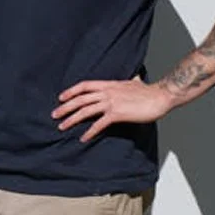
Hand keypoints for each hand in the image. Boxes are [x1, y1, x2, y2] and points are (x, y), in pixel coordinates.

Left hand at [52, 78, 174, 142]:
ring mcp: (111, 103)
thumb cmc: (148, 92)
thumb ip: (127, 81)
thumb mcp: (133, 82)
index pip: (84, 86)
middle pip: (80, 99)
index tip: (61, 98)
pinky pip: (99, 124)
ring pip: (85, 111)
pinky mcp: (117, 114)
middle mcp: (107, 92)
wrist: (160, 97)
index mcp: (109, 84)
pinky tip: (83, 137)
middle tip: (54, 115)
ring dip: (72, 119)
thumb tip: (133, 77)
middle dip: (65, 107)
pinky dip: (89, 131)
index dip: (71, 91)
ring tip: (62, 126)